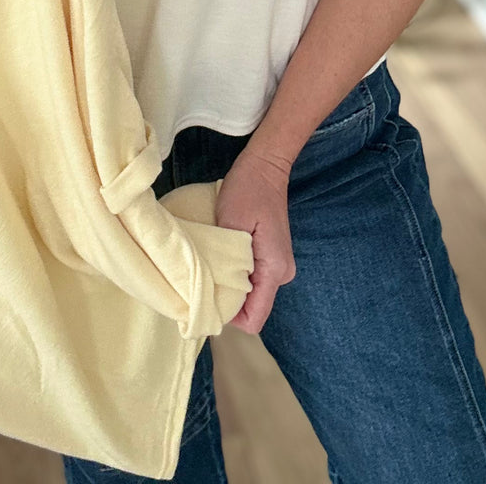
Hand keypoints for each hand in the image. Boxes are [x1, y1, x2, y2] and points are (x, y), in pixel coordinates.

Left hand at [214, 151, 295, 333]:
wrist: (265, 166)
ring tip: (211, 265)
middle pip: (251, 308)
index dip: (228, 317)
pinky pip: (253, 279)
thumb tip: (216, 294)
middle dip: (227, 300)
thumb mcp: (232, 224)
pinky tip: (221, 258)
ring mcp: (278, 266)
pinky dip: (236, 274)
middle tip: (203, 278)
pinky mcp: (272, 257)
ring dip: (230, 286)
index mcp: (274, 270)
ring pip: (251, 294)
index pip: (253, 320)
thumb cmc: (248, 190)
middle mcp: (281, 274)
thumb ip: (227, 262)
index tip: (206, 299)